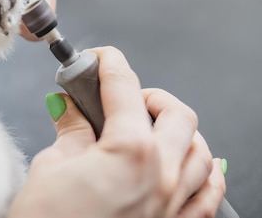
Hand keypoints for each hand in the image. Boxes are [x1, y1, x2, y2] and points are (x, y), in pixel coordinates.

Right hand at [8, 47, 225, 217]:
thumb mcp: (51, 167)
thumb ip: (71, 131)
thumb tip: (70, 107)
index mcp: (129, 152)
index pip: (123, 88)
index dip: (109, 64)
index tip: (100, 57)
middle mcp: (162, 175)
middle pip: (176, 113)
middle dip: (148, 95)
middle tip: (121, 98)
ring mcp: (174, 205)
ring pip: (201, 150)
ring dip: (178, 131)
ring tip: (152, 128)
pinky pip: (211, 194)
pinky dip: (205, 172)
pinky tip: (190, 163)